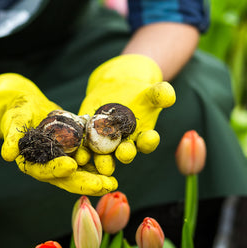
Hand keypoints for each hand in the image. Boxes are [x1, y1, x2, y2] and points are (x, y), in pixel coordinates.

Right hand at [0, 73, 117, 194]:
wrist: (29, 106)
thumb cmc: (18, 110)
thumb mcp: (14, 119)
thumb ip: (11, 137)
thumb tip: (7, 154)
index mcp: (30, 163)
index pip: (43, 170)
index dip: (56, 169)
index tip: (71, 166)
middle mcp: (48, 166)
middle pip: (66, 177)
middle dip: (85, 182)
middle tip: (104, 186)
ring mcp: (63, 160)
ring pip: (81, 172)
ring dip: (97, 178)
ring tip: (113, 183)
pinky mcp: (74, 152)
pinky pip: (88, 160)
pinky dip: (100, 163)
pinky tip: (116, 166)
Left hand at [78, 54, 175, 171]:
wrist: (117, 89)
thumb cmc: (138, 93)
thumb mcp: (148, 92)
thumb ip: (159, 95)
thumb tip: (169, 93)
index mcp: (143, 139)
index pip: (148, 142)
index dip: (149, 141)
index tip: (150, 136)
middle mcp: (124, 147)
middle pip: (125, 153)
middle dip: (124, 154)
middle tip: (123, 153)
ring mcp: (105, 145)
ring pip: (103, 155)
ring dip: (100, 158)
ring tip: (98, 158)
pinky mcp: (87, 138)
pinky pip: (84, 145)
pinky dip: (81, 148)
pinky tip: (78, 150)